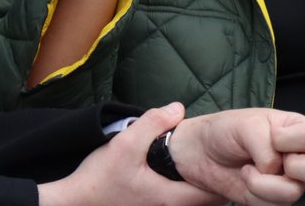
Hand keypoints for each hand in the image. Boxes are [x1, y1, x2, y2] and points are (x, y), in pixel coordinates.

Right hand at [38, 103, 220, 205]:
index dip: (226, 176)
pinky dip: (190, 185)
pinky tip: (188, 167)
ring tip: (213, 159)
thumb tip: (179, 108)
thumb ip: (153, 123)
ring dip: (204, 182)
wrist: (73, 201)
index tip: (231, 156)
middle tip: (227, 154)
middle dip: (219, 178)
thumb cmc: (99, 177)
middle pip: (208, 198)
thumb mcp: (126, 144)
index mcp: (170, 199)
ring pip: (194, 199)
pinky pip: (181, 198)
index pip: (213, 194)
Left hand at [172, 108, 304, 204]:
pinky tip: (247, 181)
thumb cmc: (227, 131)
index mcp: (298, 128)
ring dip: (263, 184)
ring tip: (249, 170)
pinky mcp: (273, 199)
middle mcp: (301, 154)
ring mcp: (289, 179)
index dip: (287, 141)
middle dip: (294, 170)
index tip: (269, 136)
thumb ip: (266, 142)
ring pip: (294, 193)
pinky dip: (255, 196)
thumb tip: (275, 168)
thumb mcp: (247, 124)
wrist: (202, 154)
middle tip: (274, 162)